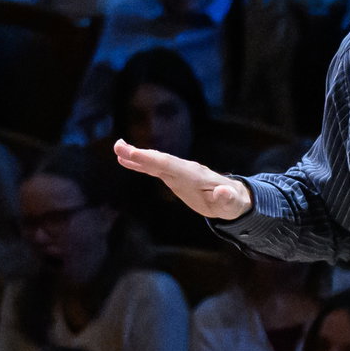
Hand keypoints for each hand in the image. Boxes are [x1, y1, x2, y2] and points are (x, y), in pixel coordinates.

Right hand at [112, 140, 251, 222]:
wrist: (233, 196)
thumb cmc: (232, 202)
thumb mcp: (232, 204)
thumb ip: (227, 199)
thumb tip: (224, 192)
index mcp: (195, 175)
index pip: (170, 165)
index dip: (151, 159)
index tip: (133, 153)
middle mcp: (185, 169)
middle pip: (159, 159)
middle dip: (139, 154)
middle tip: (118, 146)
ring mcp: (179, 171)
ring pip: (155, 161)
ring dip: (136, 156)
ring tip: (117, 149)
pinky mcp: (174, 175)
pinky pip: (155, 168)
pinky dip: (140, 163)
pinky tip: (125, 160)